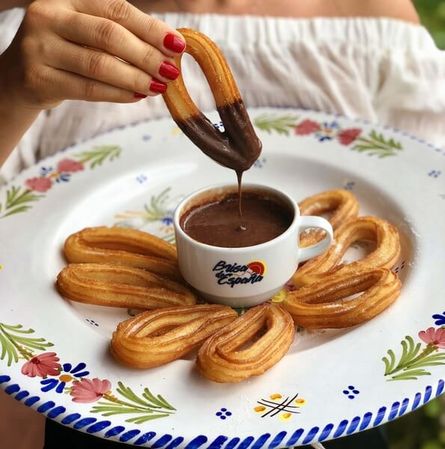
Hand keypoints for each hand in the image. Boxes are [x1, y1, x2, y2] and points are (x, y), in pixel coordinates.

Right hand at [0, 0, 185, 109]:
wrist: (21, 77)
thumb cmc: (65, 52)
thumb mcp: (86, 33)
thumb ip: (120, 35)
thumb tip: (168, 49)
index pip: (116, 9)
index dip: (150, 28)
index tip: (177, 45)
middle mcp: (49, 17)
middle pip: (108, 35)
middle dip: (146, 55)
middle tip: (170, 72)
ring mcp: (39, 48)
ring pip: (99, 65)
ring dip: (135, 78)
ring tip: (158, 87)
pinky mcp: (39, 79)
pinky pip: (88, 89)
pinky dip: (118, 94)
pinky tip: (137, 96)